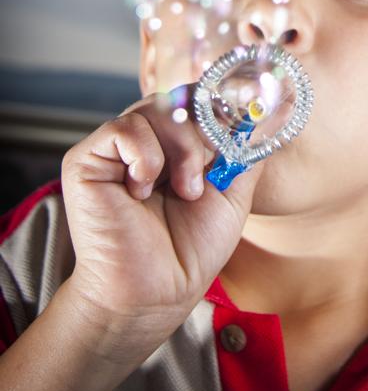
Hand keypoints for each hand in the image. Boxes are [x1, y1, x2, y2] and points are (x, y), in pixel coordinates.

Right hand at [60, 89, 261, 357]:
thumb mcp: (233, 194)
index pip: (195, 100)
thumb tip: (257, 118)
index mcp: (175, 145)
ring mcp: (115, 149)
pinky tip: (141, 190)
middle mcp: (145, 141)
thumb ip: (243, 153)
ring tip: (181, 190)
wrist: (157, 292)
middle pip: (179, 98)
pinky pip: (123, 127)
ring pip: (155, 107)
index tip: (228, 144)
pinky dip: (143, 156)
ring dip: (180, 150)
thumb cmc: (191, 250)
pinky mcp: (87, 159)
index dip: (216, 113)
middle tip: (201, 182)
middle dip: (201, 137)